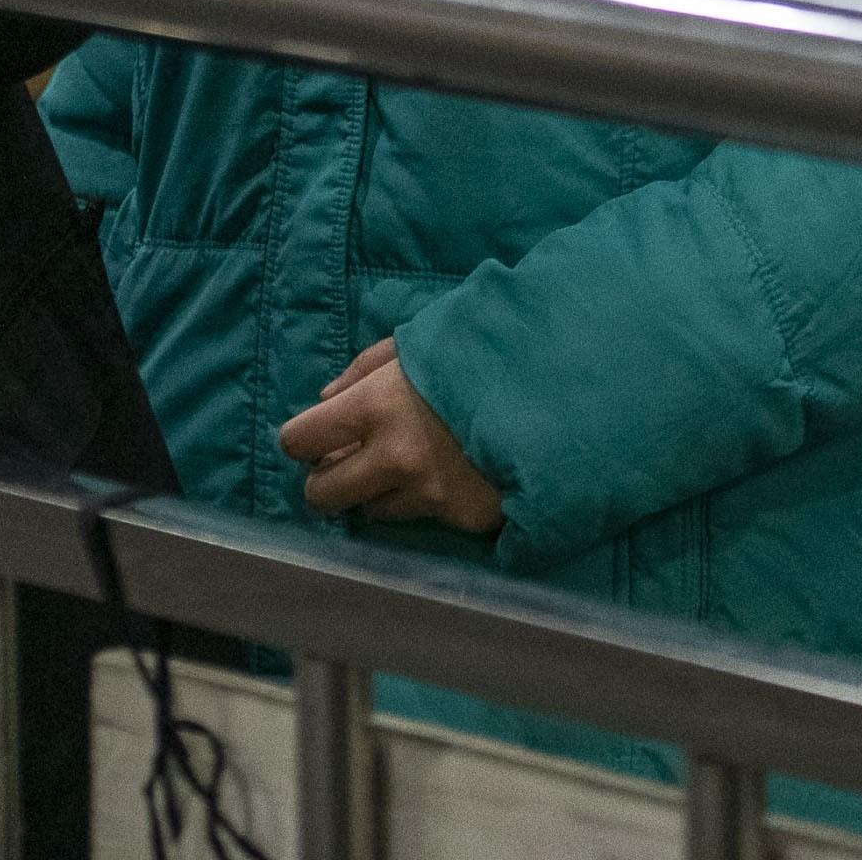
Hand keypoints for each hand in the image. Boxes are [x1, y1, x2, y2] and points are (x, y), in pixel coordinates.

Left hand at [278, 337, 503, 533]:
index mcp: (376, 405)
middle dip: (324, 480)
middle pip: (321, 494)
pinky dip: (425, 500)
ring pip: (370, 511)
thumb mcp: (420, 342)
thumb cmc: (483, 354)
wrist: (561, 389)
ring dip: (377, 491)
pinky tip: (450, 473)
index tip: (314, 438)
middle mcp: (393, 457)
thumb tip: (323, 400)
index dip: (302, 439)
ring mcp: (429, 494)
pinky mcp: (462, 519)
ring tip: (408, 462)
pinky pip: (422, 517)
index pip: (300, 440)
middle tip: (346, 465)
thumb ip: (363, 368)